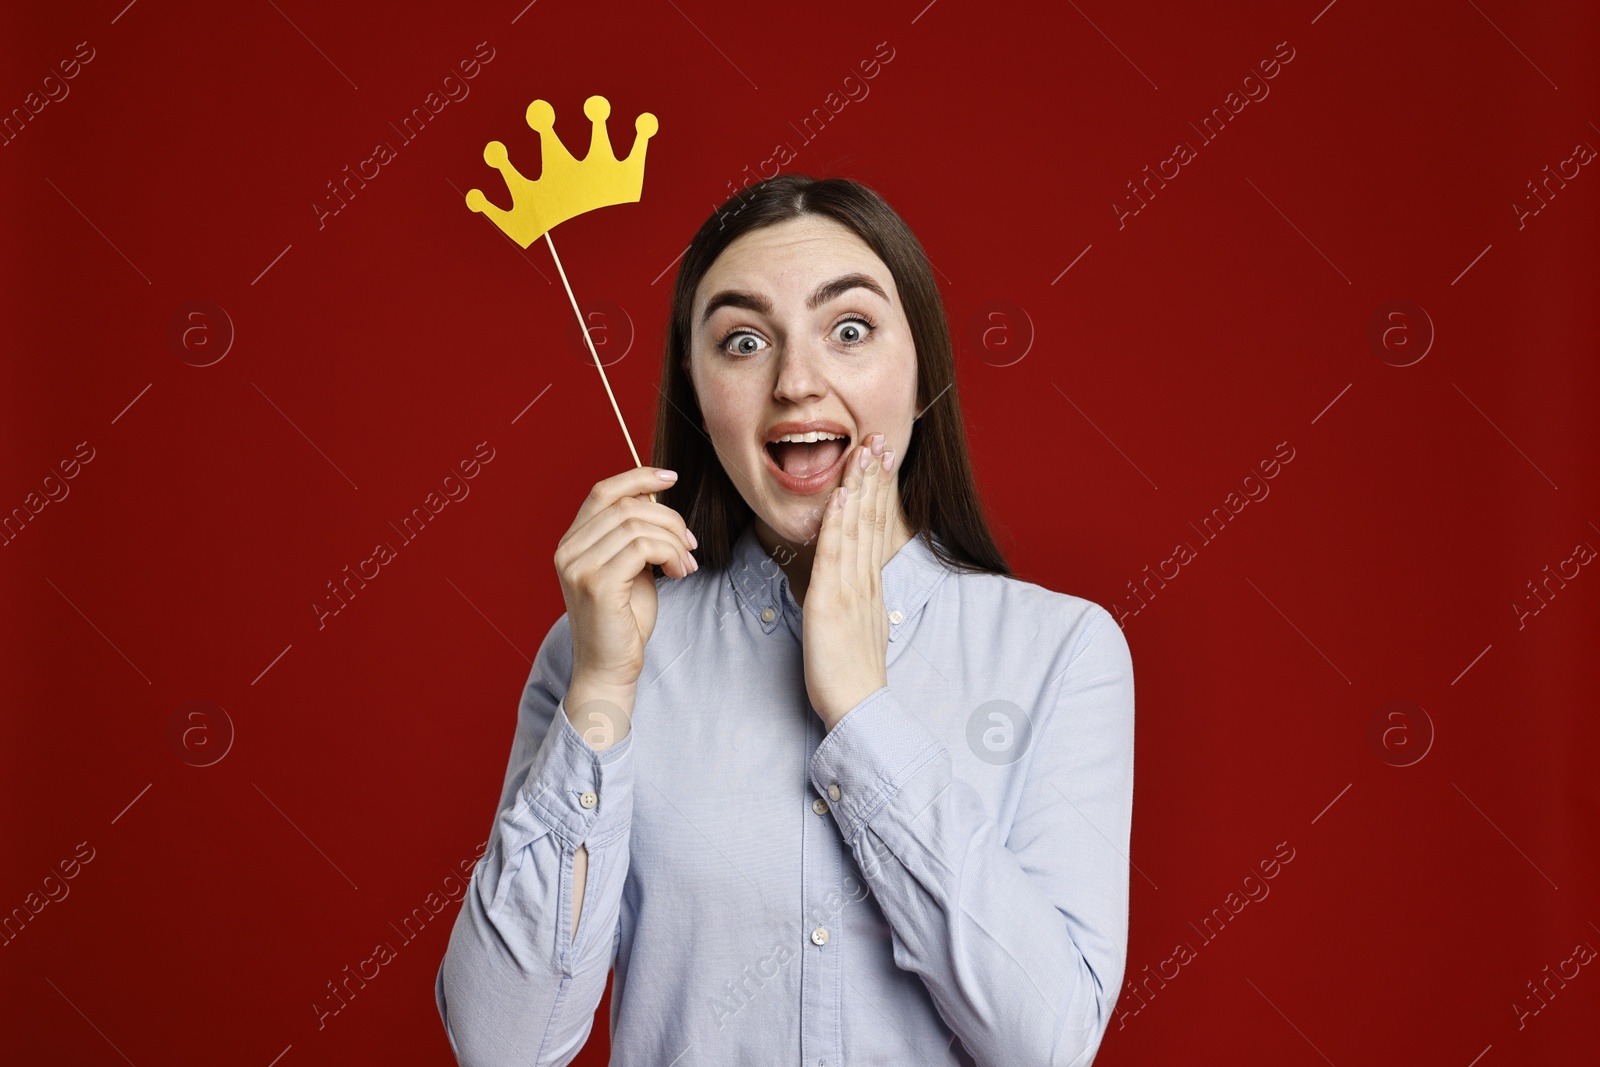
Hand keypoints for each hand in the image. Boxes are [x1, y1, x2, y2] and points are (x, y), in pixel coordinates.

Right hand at [555, 465, 696, 695]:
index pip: (603, 491)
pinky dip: (671, 554)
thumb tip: (657, 498)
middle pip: (627, 505)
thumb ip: (635, 534)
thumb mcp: (630, 567)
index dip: (638, 477)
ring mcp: (579, 567)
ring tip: (687, 563)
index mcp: (572, 542)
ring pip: (638, 525)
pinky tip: (680, 572)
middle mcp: (568, 551)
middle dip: (668, 518)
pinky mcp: (598, 584)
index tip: (670, 477)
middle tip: (690, 543)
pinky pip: (643, 547)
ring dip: (674, 540)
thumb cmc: (623, 620)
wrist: (609, 668)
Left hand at [803, 432, 895, 728]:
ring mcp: (850, 590)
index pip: (875, 527)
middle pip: (871, 519)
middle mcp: (865, 581)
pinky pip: (835, 557)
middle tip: (879, 439)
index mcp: (870, 585)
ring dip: (859, 489)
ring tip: (863, 453)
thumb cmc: (852, 673)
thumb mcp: (858, 626)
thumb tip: (852, 580)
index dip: (878, 491)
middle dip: (874, 478)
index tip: (880, 460)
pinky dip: (839, 525)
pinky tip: (841, 499)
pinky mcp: (830, 603)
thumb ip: (857, 598)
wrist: (857, 707)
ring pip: (856, 529)